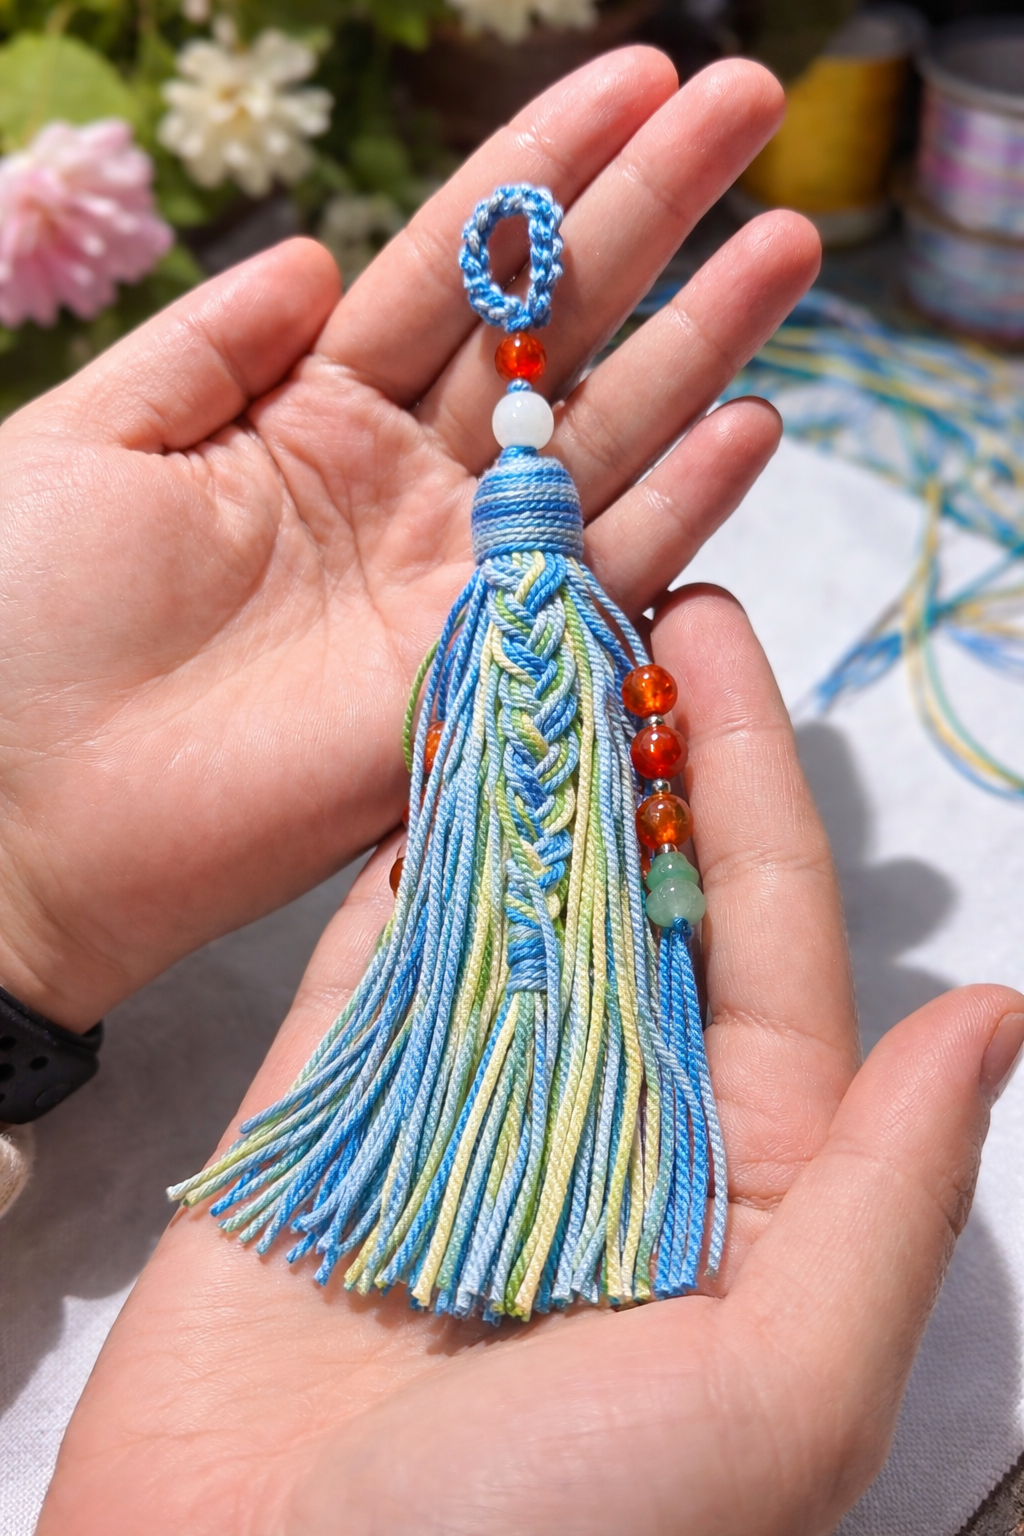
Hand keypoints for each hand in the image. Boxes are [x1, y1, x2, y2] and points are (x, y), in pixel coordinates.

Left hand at [0, 50, 813, 1027]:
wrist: (29, 812)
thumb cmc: (26, 621)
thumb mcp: (90, 435)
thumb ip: (209, 341)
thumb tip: (306, 252)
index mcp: (306, 409)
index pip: (448, 263)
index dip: (541, 167)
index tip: (637, 76)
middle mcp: (399, 480)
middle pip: (546, 329)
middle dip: (651, 214)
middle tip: (750, 106)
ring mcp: (450, 574)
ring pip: (598, 436)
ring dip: (697, 343)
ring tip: (787, 245)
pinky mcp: (480, 665)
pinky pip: (600, 573)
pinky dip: (678, 504)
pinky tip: (750, 424)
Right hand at [36, 587, 1023, 1535]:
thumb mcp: (775, 1388)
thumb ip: (879, 1192)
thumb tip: (989, 1009)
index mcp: (732, 1175)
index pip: (760, 934)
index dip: (740, 774)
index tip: (711, 632)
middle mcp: (605, 1122)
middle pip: (630, 889)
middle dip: (627, 743)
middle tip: (608, 594)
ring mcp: (458, 1105)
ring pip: (501, 896)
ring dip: (511, 770)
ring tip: (513, 633)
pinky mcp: (327, 1111)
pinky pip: (366, 948)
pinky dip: (389, 846)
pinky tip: (412, 747)